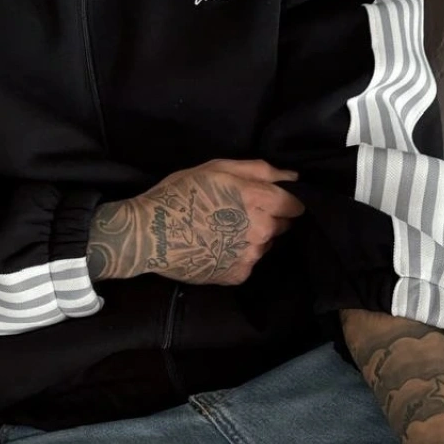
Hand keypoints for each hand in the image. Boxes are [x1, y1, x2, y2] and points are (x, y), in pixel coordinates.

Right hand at [86, 159, 305, 283]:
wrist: (148, 234)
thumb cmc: (180, 194)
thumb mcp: (217, 168)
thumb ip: (260, 171)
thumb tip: (293, 177)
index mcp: (258, 200)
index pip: (294, 204)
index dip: (283, 200)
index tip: (266, 199)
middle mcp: (261, 231)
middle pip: (281, 225)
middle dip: (267, 218)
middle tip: (234, 213)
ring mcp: (250, 256)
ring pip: (265, 245)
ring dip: (252, 238)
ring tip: (221, 231)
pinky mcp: (237, 275)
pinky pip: (247, 263)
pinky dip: (236, 256)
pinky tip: (214, 247)